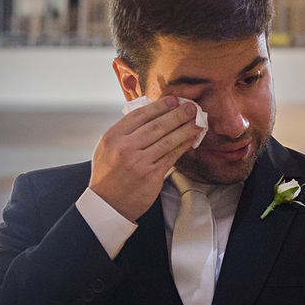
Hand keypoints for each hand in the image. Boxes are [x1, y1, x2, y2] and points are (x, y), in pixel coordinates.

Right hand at [89, 97, 202, 220]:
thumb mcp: (107, 148)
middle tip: (191, 107)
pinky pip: (171, 156)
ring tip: (197, 122)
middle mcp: (125, 148)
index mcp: (113, 137)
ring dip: (185, 129)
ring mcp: (139, 162)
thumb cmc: (108, 174)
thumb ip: (125, 131)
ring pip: (168, 140)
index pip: (140, 115)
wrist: (108, 204)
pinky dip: (183, 146)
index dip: (159, 106)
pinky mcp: (151, 175)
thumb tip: (151, 113)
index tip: (173, 100)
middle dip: (177, 115)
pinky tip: (191, 139)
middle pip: (157, 126)